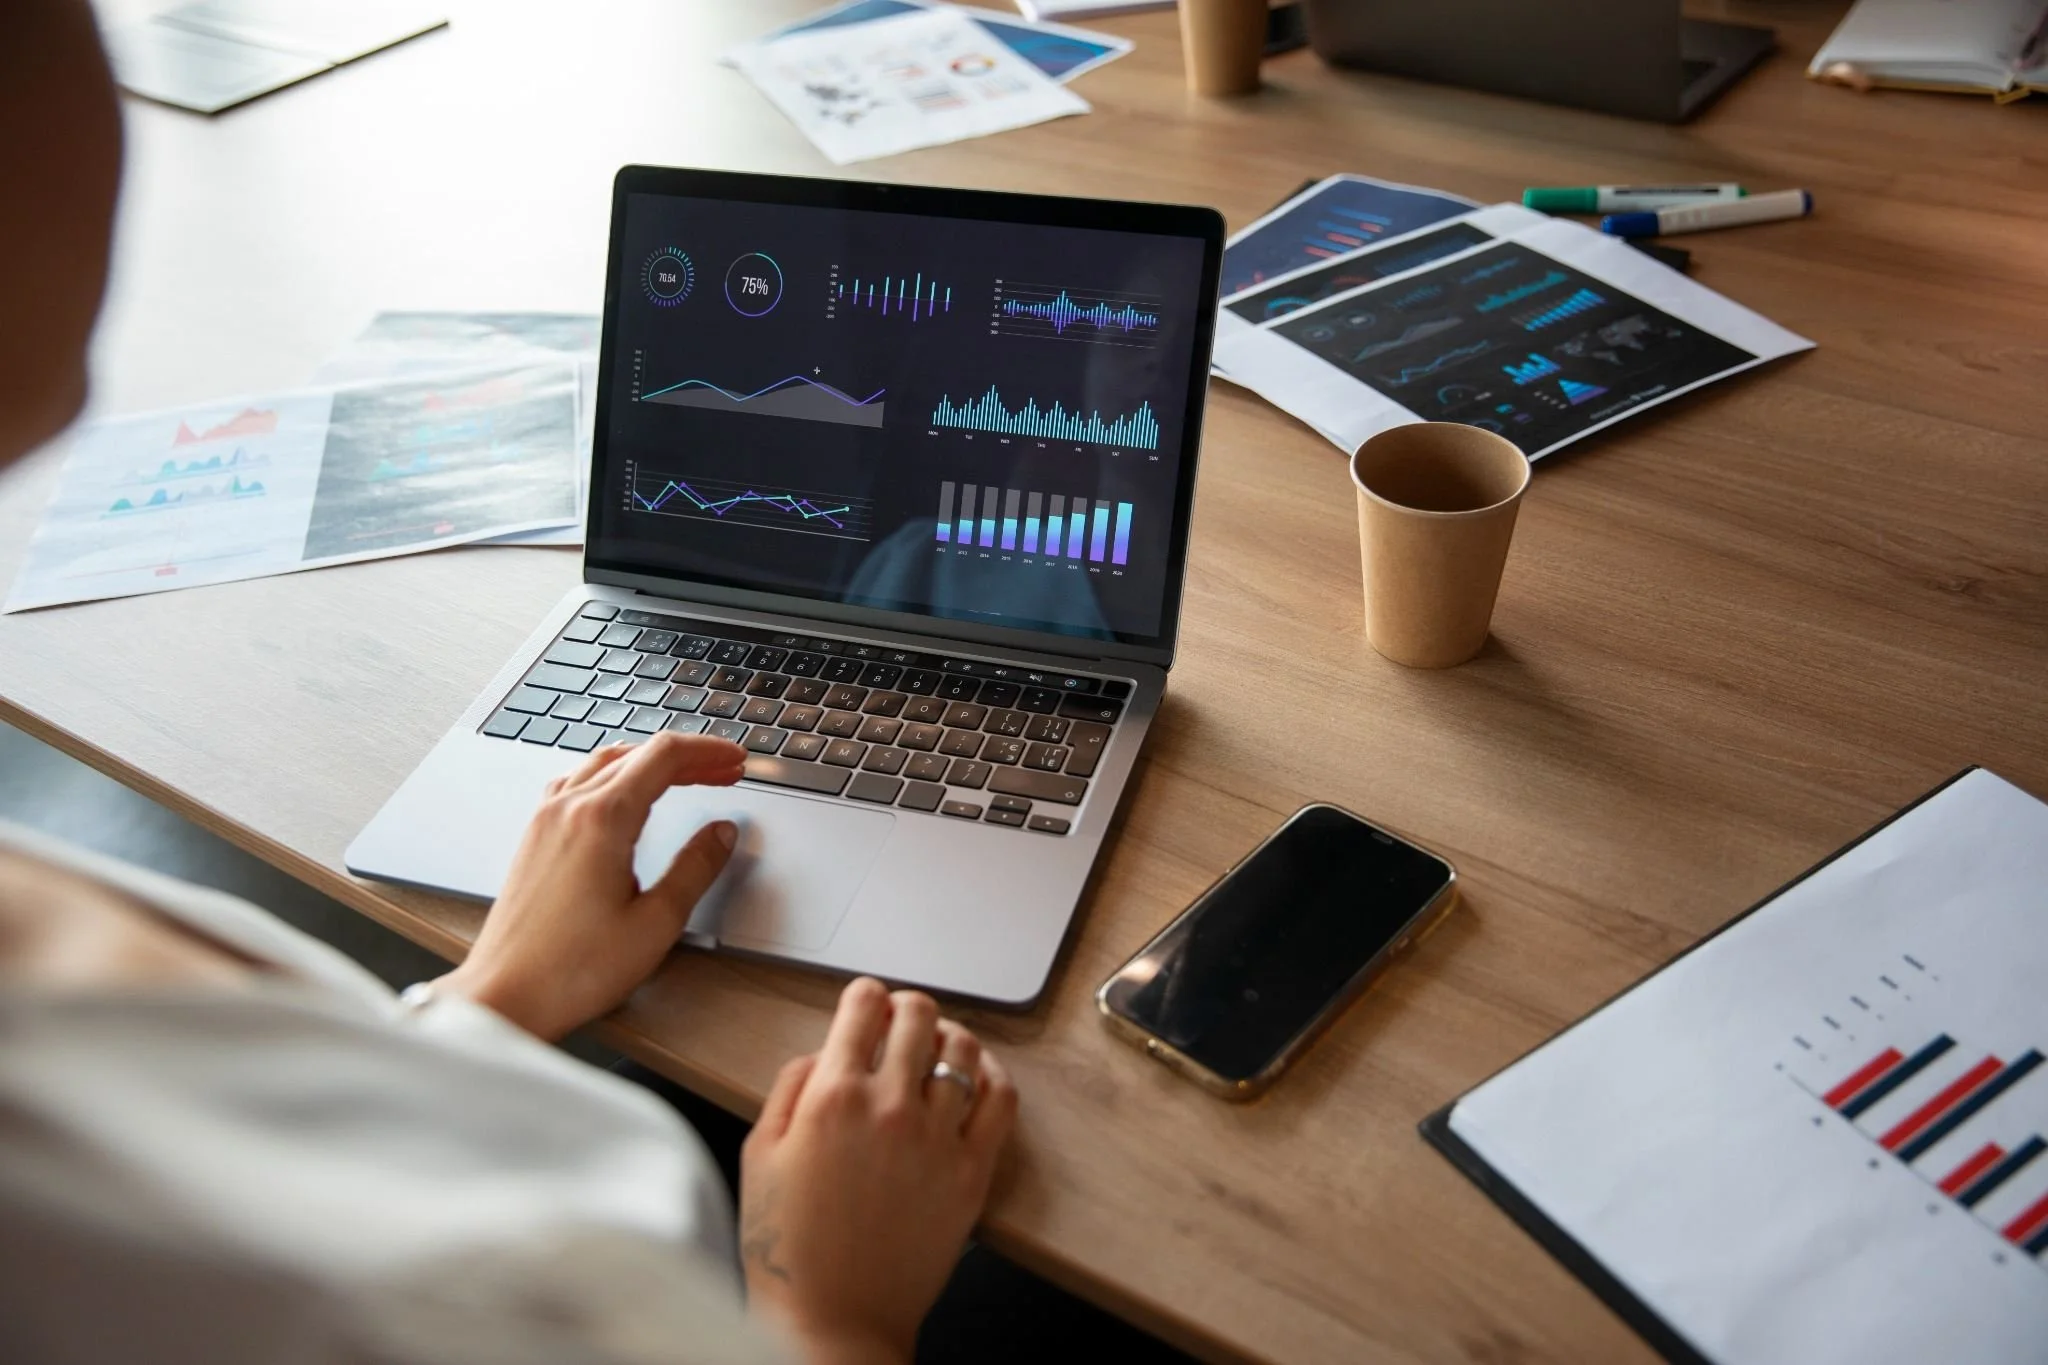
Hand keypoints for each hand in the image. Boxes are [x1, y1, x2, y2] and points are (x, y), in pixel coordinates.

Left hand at [434, 732, 744, 1040]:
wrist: (504, 996)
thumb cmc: (572, 969)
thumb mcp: (656, 922)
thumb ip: (695, 868)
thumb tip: (722, 833)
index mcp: (602, 819)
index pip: (664, 757)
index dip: (708, 752)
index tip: (736, 760)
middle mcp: (568, 808)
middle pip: (636, 754)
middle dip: (687, 757)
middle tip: (724, 771)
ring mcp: (545, 820)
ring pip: (604, 762)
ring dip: (648, 761)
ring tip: (683, 777)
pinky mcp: (534, 838)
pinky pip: (577, 783)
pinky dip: (614, 775)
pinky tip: (625, 796)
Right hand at [740, 978, 1018, 1364]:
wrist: (833, 1322)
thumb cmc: (787, 1249)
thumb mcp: (757, 1156)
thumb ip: (789, 1089)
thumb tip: (822, 1054)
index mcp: (833, 1097)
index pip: (864, 1005)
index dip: (864, 996)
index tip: (866, 1004)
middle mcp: (891, 1107)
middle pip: (919, 1016)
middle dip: (908, 1008)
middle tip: (901, 1021)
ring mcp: (938, 1138)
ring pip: (964, 1049)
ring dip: (949, 1037)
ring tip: (937, 1049)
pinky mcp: (972, 1172)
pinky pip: (1001, 1100)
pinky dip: (993, 1076)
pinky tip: (978, 1079)